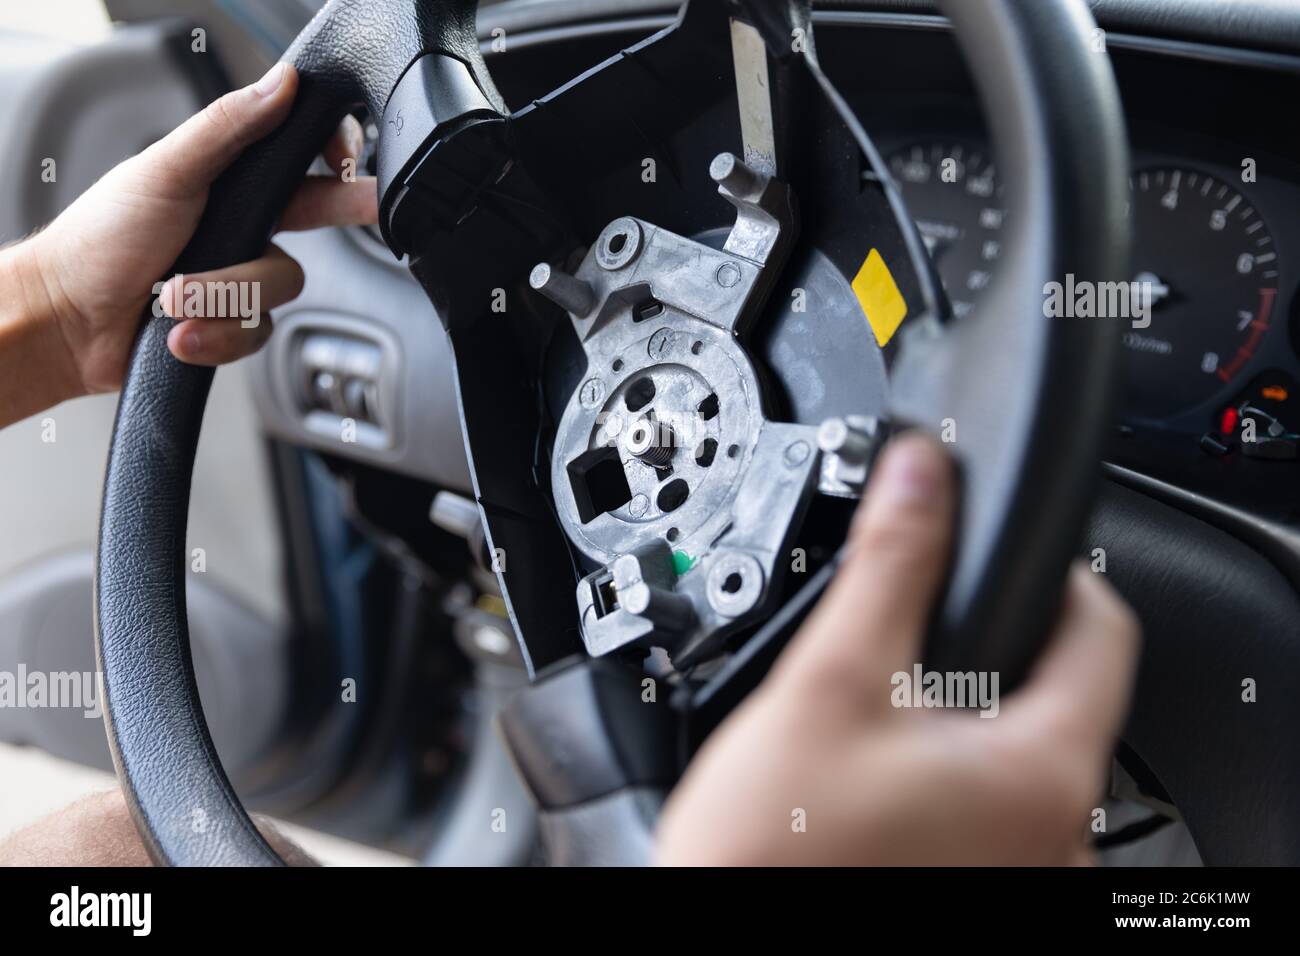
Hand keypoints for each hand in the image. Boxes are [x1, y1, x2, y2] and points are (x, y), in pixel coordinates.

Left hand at [21, 62, 376, 396]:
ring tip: (173, 296)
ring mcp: (241, 277)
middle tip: (368, 205)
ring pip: (279, 289)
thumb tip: (279, 84)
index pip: (300, 158)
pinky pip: (256, 333)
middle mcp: (244, 227)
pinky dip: (215, 334)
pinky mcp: (234, 324)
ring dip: (221, 296)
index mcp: (231, 181)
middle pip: (317, 221)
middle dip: (338, 212)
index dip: (333, 155)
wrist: (68, 320)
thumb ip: (226, 128)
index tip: (348, 157)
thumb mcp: (166, 171)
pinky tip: (179, 331)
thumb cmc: (100, 240)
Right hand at [656, 434, 1139, 865]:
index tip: (989, 553)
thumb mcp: (831, 680)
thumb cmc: (773, 852)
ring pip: (1013, 751)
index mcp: (1044, 774)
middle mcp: (1057, 836)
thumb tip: (919, 473)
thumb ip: (889, 564)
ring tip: (877, 714)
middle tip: (902, 642)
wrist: (723, 924)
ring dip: (957, 713)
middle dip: (982, 647)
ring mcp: (1022, 870)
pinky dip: (944, 771)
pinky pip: (987, 805)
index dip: (1046, 569)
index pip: (1101, 626)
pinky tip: (877, 775)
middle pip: (1055, 691)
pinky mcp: (981, 886)